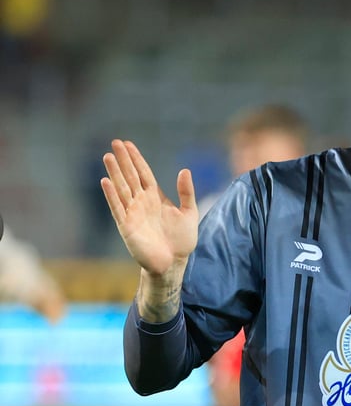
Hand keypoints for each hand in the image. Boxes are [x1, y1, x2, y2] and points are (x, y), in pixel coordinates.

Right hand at [100, 139, 198, 277]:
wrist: (174, 262)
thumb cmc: (182, 239)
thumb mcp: (189, 212)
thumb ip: (186, 192)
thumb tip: (184, 170)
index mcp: (155, 197)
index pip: (144, 173)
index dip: (136, 159)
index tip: (128, 144)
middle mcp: (142, 202)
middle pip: (130, 176)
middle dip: (123, 160)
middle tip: (114, 142)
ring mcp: (133, 213)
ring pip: (122, 188)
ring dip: (115, 173)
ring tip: (108, 156)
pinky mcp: (127, 226)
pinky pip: (118, 207)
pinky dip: (112, 195)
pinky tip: (106, 181)